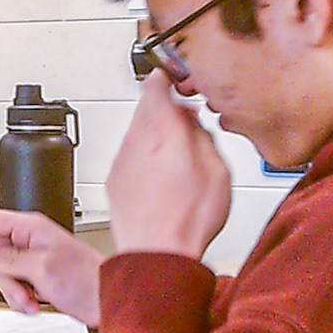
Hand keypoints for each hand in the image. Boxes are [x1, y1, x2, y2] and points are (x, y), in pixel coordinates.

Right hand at [0, 210, 103, 326]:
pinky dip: (20, 298)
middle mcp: (30, 240)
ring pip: (1, 272)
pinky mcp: (38, 275)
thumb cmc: (87, 279)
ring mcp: (33, 258)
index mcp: (30, 228)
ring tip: (29, 300)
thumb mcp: (41, 267)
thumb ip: (9, 257)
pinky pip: (15, 285)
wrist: (108, 300)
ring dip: (11, 291)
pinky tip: (34, 303)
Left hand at [105, 71, 231, 257]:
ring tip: (179, 160)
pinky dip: (145, 158)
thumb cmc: (188, 219)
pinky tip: (163, 179)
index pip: (156, 83)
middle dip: (167, 110)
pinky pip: (130, 155)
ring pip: (137, 131)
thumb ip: (203, 135)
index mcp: (163, 131)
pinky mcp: (114, 179)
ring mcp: (121, 159)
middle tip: (187, 125)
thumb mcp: (219, 170)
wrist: (157, 255)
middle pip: (146, 107)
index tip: (178, 78)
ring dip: (156, 136)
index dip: (169, 77)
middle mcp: (137, 140)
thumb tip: (193, 121)